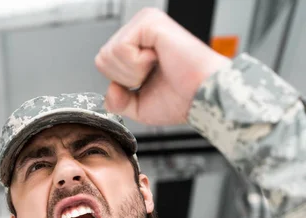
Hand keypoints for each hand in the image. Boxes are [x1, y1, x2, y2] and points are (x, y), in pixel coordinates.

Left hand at [94, 7, 230, 125]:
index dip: (122, 83)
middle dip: (125, 78)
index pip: (104, 64)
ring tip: (157, 67)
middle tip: (152, 76)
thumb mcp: (140, 107)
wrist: (203, 98)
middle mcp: (139, 29)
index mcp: (137, 45)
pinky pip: (120, 48)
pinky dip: (137, 64)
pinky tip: (158, 59)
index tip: (148, 82)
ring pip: (109, 54)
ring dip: (132, 72)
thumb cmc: (181, 99)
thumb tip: (110, 90)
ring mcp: (144, 22)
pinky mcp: (149, 22)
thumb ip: (118, 102)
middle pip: (102, 59)